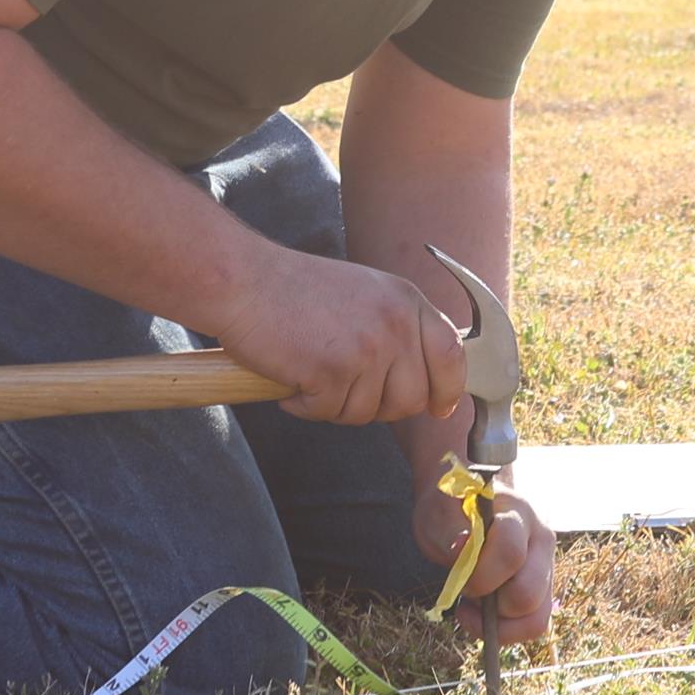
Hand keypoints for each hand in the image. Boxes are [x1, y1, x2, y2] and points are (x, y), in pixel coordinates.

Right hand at [204, 245, 468, 428]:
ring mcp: (366, 347)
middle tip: (343, 390)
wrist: (243, 282)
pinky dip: (305, 406)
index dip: (448, 390)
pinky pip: (329, 413)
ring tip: (310, 374)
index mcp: (405, 300)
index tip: (438, 407)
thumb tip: (422, 380)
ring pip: (368, 412)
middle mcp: (394, 323)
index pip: (451, 356)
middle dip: (379, 407)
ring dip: (336, 405)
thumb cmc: (292, 290)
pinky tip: (291, 378)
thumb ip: (397, 329)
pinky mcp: (333, 371)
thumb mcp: (364, 294)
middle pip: (412, 399)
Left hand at [413, 474, 555, 647]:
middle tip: (466, 591)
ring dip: (499, 623)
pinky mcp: (544, 590)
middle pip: (528, 592)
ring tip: (473, 607)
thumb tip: (462, 548)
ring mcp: (547, 567)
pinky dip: (506, 631)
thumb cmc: (451, 508)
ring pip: (537, 617)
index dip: (480, 576)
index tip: (458, 577)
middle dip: (490, 604)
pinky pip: (535, 625)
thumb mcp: (440, 511)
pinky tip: (482, 616)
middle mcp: (542, 540)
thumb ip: (450, 528)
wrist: (466, 504)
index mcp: (518, 513)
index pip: (510, 553)